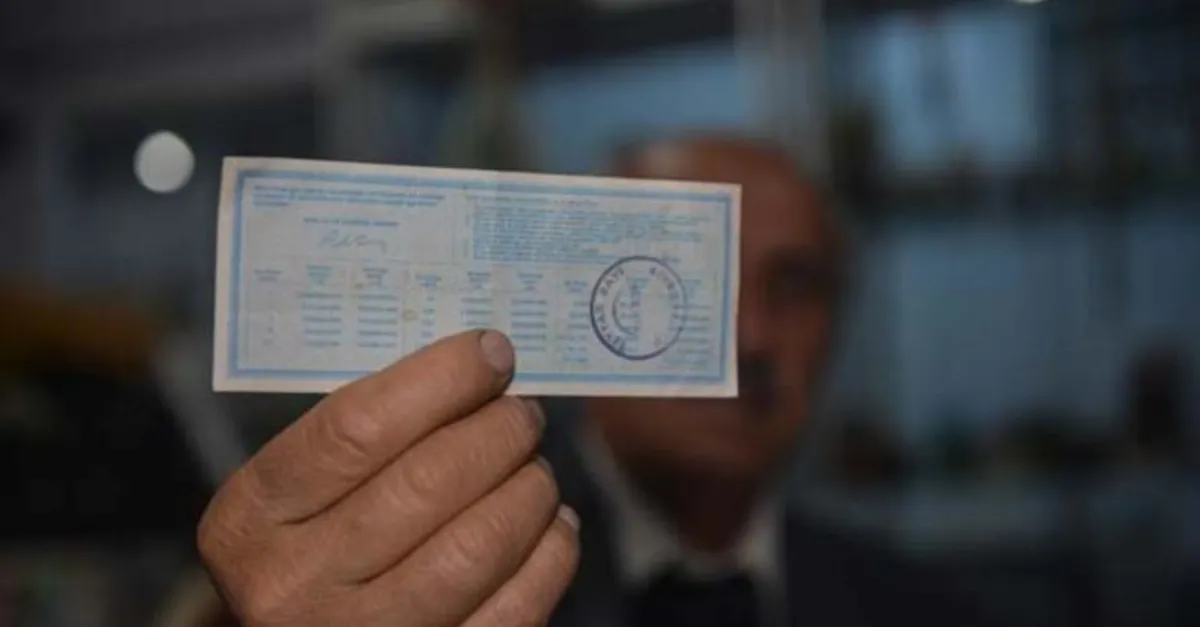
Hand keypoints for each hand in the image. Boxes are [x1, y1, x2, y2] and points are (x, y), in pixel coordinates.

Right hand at [198, 330, 579, 626]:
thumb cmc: (314, 546)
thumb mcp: (297, 493)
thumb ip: (363, 435)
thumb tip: (478, 365)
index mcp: (252, 517)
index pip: (357, 426)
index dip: (441, 379)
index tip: (491, 353)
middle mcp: (293, 585)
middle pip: (427, 481)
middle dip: (498, 431)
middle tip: (523, 413)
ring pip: (477, 545)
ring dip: (529, 489)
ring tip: (536, 468)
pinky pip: (514, 608)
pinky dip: (550, 555)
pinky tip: (552, 525)